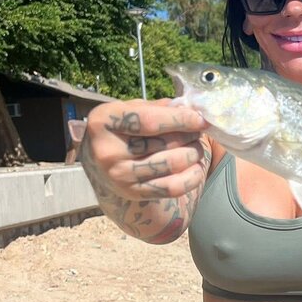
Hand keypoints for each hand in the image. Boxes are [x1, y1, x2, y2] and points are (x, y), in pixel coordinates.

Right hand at [81, 98, 208, 200]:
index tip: (200, 119)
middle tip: (197, 131)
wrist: (100, 162)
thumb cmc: (122, 129)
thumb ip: (159, 107)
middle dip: (190, 134)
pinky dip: (192, 176)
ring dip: (193, 153)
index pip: (149, 121)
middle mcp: (108, 151)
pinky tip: (195, 166)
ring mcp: (120, 176)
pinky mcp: (134, 193)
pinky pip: (174, 188)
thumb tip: (192, 111)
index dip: (180, 119)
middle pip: (164, 143)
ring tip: (195, 146)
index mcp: (103, 122)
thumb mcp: (131, 109)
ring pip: (172, 164)